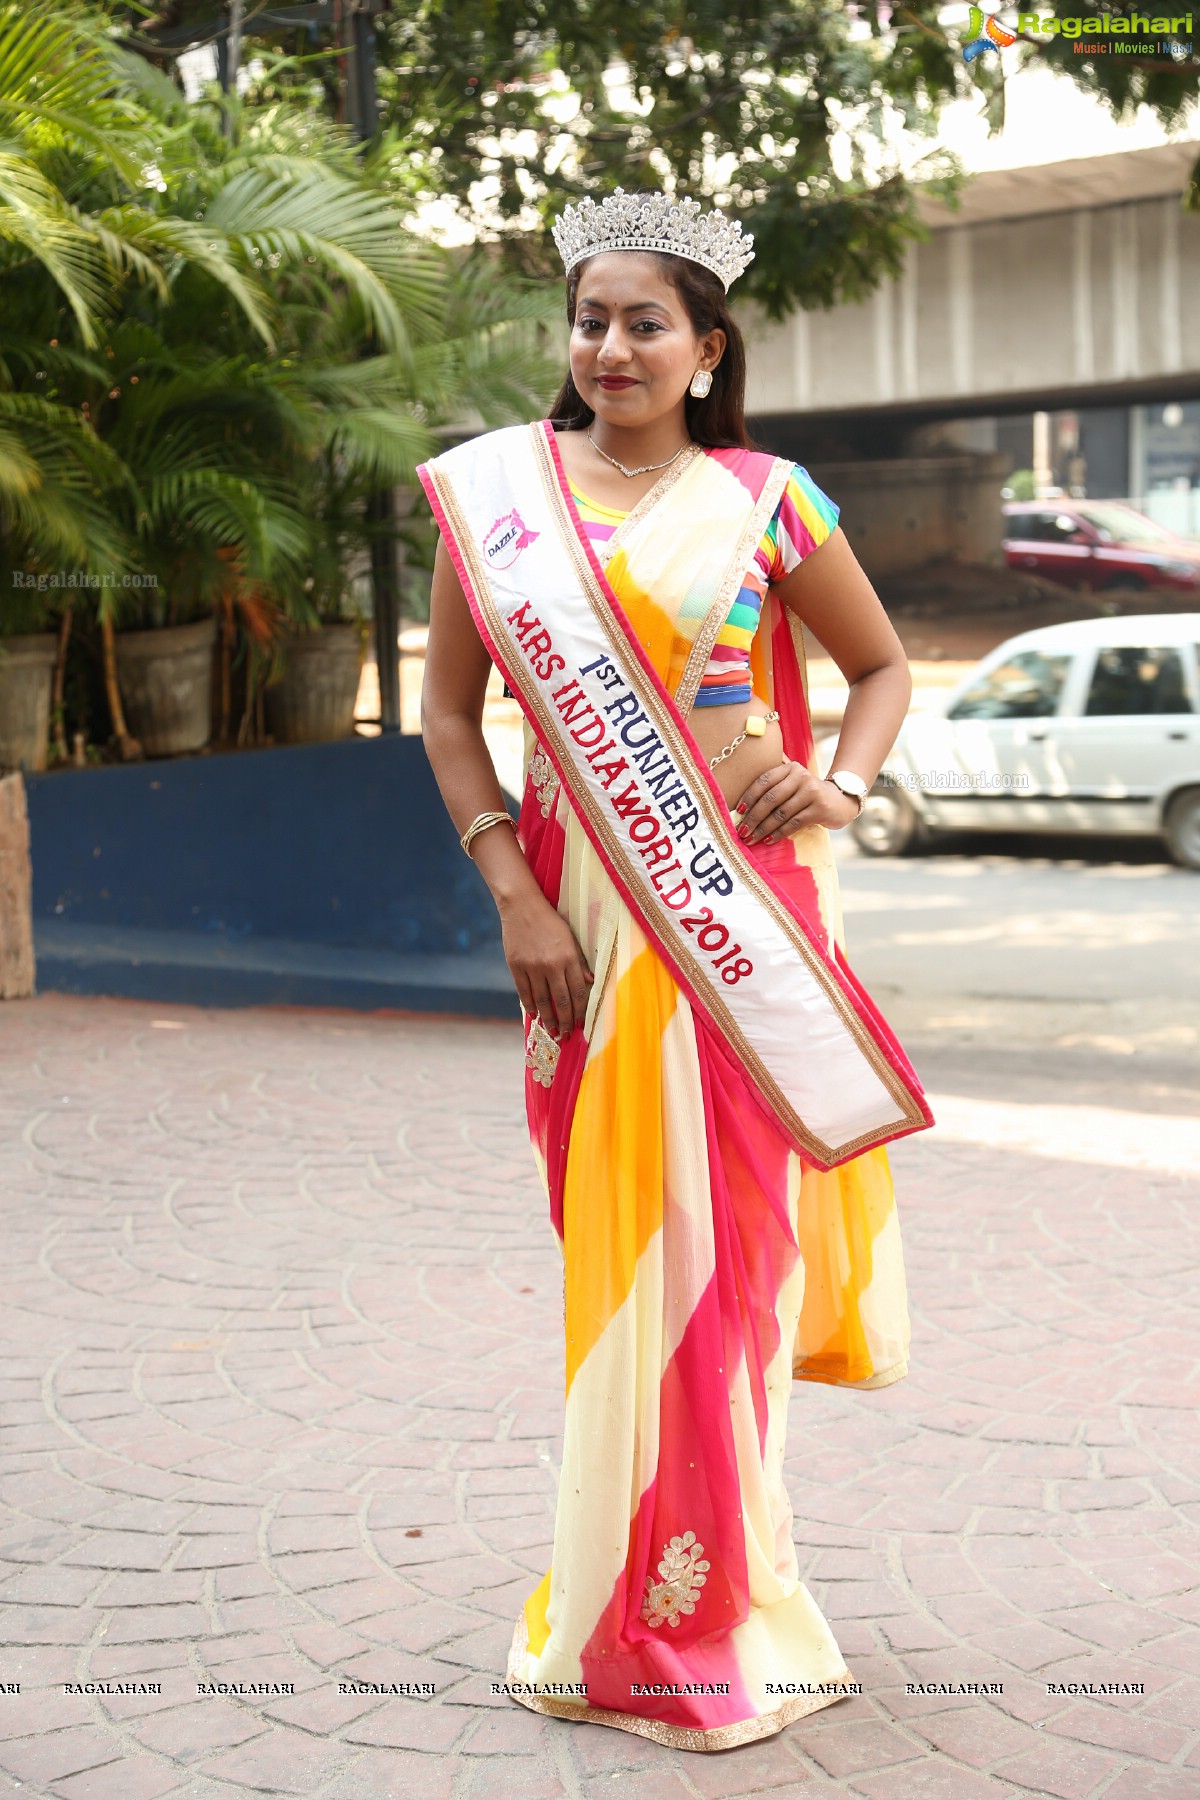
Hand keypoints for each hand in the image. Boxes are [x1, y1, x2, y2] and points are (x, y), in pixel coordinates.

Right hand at [500, 892, 593, 1036]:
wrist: (522, 906)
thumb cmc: (550, 920)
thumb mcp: (571, 937)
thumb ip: (580, 961)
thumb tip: (591, 982)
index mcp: (569, 957)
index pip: (578, 991)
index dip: (580, 1010)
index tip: (580, 1022)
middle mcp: (552, 964)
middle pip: (561, 1000)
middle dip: (565, 1020)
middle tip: (566, 1034)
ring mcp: (532, 967)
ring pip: (542, 1000)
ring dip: (548, 1018)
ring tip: (552, 1030)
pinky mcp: (516, 966)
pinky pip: (524, 992)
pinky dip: (530, 1006)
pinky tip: (535, 1015)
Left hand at [735, 762, 860, 842]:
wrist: (839, 800)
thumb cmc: (806, 794)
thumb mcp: (793, 783)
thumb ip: (773, 787)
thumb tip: (742, 807)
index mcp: (790, 768)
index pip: (764, 781)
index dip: (749, 796)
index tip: (738, 811)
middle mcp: (801, 776)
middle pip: (770, 799)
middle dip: (753, 817)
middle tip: (742, 831)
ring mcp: (812, 792)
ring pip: (781, 813)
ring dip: (763, 828)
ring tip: (751, 838)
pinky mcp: (819, 808)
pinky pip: (793, 823)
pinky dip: (778, 833)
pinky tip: (768, 840)